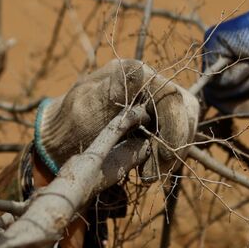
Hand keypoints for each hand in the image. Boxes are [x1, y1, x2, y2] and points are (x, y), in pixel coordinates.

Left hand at [37, 59, 197, 181]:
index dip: (173, 125)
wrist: (62, 138)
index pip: (169, 95)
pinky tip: (152, 170)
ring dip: (174, 151)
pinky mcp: (159, 117)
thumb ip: (112, 92)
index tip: (162, 155)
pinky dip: (170, 154)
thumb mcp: (85, 106)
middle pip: (184, 108)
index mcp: (133, 72)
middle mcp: (150, 81)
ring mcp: (156, 98)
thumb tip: (139, 75)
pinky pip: (178, 133)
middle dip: (176, 143)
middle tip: (156, 172)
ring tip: (151, 175)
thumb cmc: (70, 123)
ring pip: (185, 122)